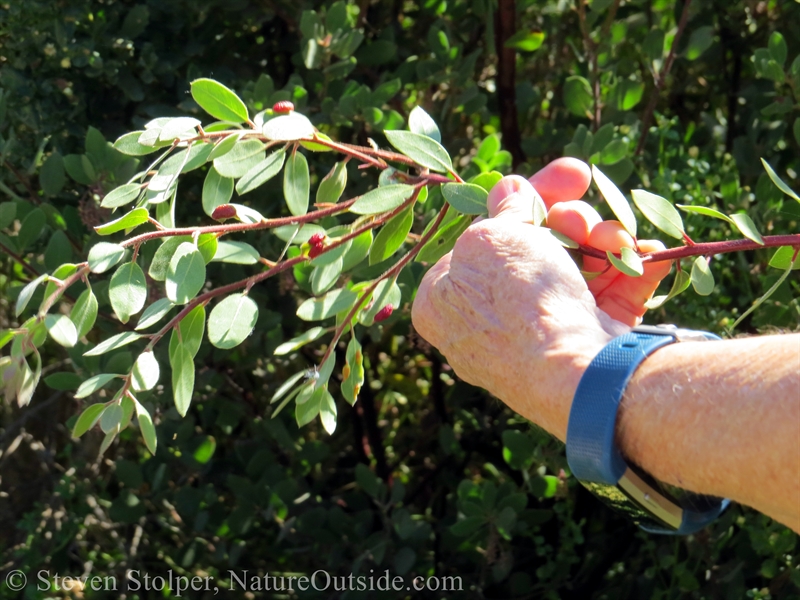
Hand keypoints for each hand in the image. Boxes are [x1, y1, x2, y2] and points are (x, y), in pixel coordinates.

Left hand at [411, 159, 670, 439]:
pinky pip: (606, 299)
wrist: (577, 373)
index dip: (518, 201)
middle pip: (531, 250)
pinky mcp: (584, 349)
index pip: (482, 238)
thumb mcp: (493, 238)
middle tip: (583, 180)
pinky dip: (628, 272)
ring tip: (616, 236)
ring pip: (573, 269)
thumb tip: (509, 190)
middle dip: (565, 214)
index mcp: (444, 302)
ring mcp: (537, 341)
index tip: (547, 179)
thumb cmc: (517, 304)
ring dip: (600, 239)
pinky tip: (649, 252)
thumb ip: (500, 209)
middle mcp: (485, 326)